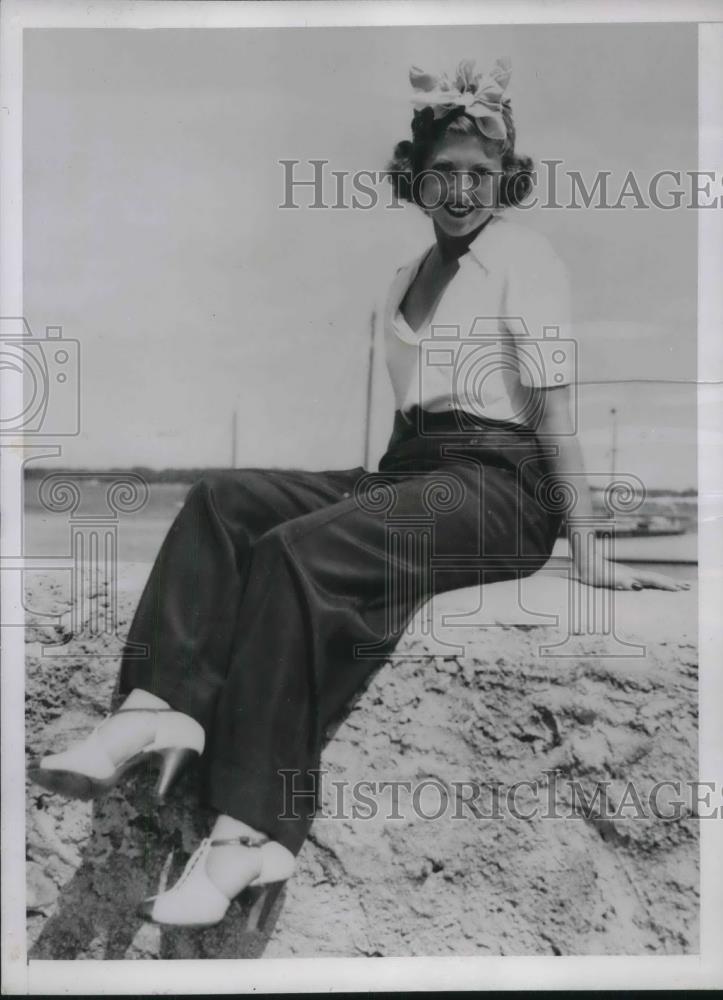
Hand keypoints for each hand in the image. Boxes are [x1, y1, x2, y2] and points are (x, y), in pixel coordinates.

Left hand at [572, 558, 690, 591]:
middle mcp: (634, 574)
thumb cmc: (596, 573)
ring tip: (677, 585)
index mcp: (633, 575)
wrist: (585, 563)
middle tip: (688, 587)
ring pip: (651, 578)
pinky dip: (653, 583)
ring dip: (665, 582)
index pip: (654, 580)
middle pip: (657, 578)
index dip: (667, 585)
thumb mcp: (610, 580)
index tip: (680, 589)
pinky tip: (653, 585)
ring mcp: (630, 574)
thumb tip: (639, 587)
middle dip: (672, 583)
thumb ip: (624, 583)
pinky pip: (644, 580)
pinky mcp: (624, 576)